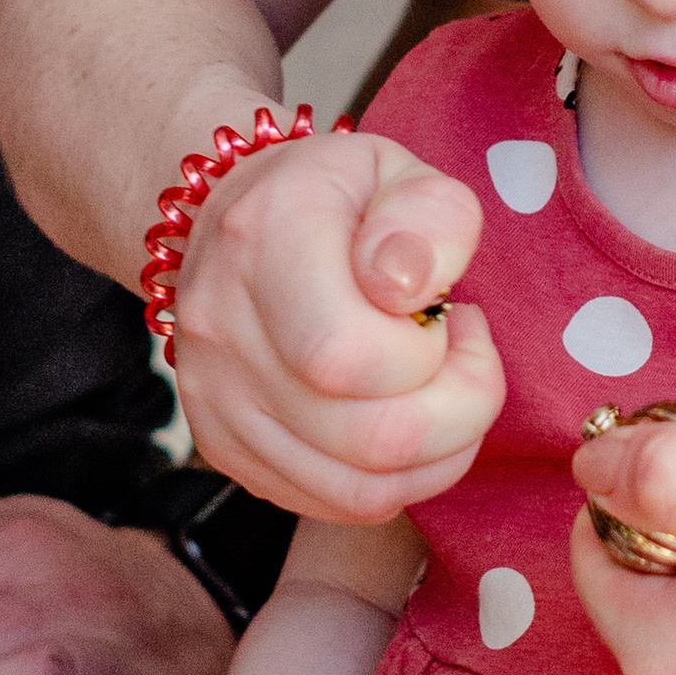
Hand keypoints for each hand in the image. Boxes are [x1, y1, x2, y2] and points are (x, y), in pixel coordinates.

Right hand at [170, 123, 504, 524]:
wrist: (235, 218)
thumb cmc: (339, 199)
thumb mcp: (400, 172)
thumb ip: (428, 217)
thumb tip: (408, 290)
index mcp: (264, 240)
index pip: (350, 355)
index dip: (435, 354)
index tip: (455, 312)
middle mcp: (221, 327)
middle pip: (369, 438)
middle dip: (459, 411)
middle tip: (461, 356)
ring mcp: (214, 398)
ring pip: (359, 490)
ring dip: (439, 453)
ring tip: (439, 387)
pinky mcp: (225, 447)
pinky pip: (334, 503)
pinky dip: (397, 479)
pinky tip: (404, 418)